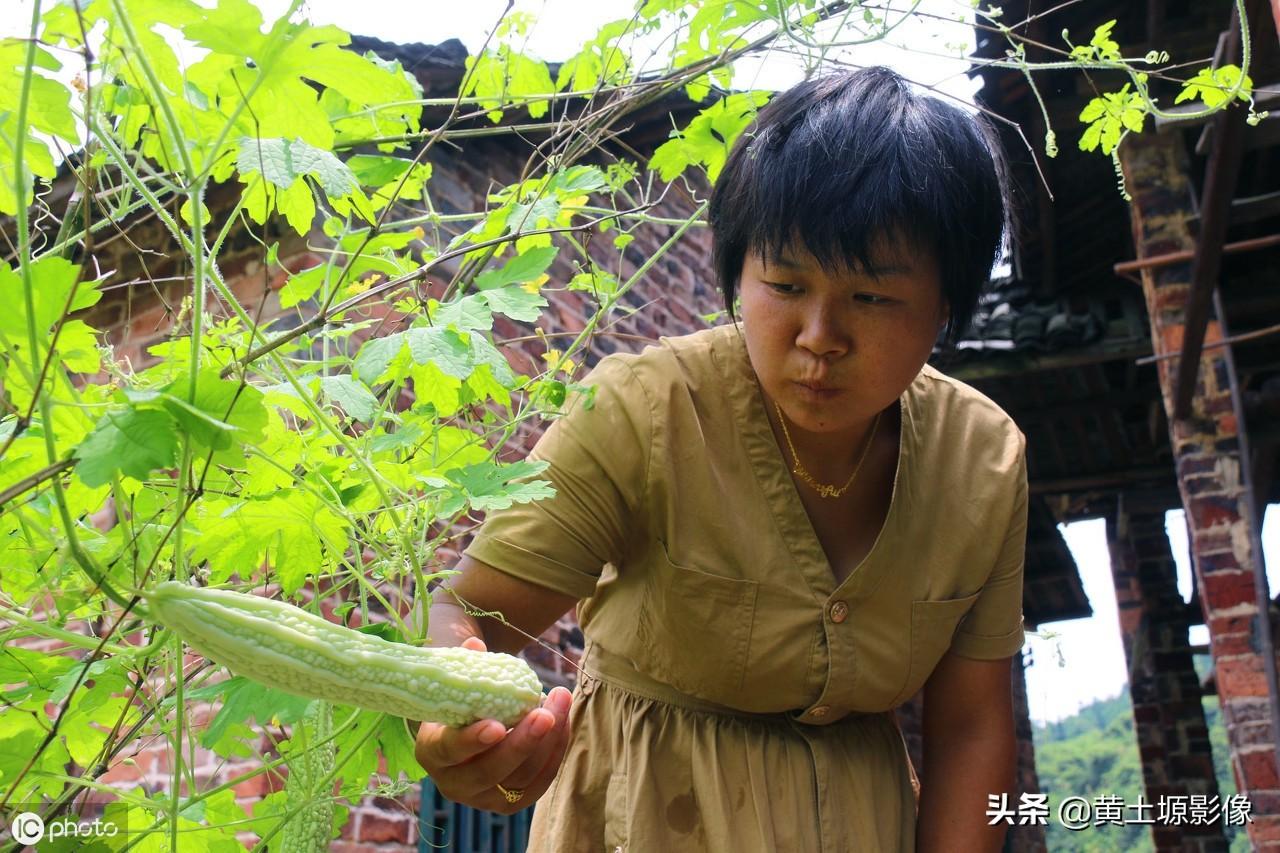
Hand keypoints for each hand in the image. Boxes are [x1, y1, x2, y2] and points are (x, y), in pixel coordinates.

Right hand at [413, 636, 574, 813]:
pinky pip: (538, 783)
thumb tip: (475, 646)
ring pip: (519, 778)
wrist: (463, 735)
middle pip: (490, 770)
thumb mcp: (452, 685)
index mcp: (432, 753)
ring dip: (547, 742)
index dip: (472, 740)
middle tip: (546, 713)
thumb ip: (463, 667)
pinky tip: (563, 722)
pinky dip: (554, 752)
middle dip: (523, 742)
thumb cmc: (457, 703)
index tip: (497, 725)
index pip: (450, 751)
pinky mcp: (509, 803)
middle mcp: (453, 783)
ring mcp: (482, 798)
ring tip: (560, 704)